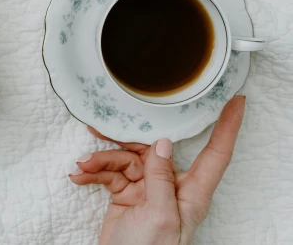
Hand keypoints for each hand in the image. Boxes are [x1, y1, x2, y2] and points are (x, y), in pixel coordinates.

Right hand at [69, 95, 245, 244]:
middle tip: (100, 130)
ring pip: (125, 159)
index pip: (216, 152)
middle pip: (152, 148)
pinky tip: (79, 177)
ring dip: (100, 160)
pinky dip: (93, 173)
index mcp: (191, 191)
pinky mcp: (125, 195)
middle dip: (124, 139)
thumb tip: (164, 143)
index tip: (234, 99)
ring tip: (82, 167)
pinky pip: (109, 174)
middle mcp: (171, 186)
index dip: (227, 125)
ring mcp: (147, 190)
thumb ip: (161, 177)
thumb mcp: (159, 215)